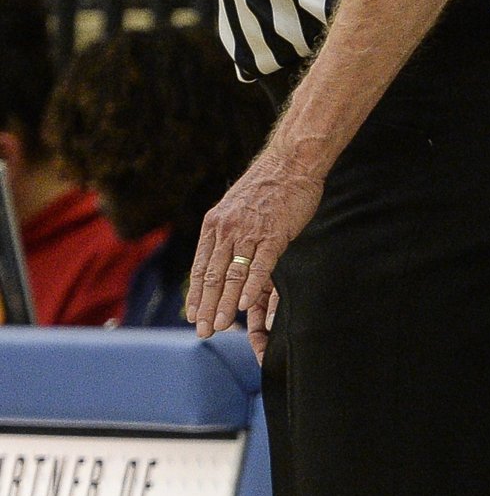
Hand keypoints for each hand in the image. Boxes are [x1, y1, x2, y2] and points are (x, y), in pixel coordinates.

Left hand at [187, 142, 327, 359]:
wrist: (290, 163)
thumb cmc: (267, 186)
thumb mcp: (236, 207)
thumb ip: (228, 231)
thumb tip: (222, 252)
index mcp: (214, 225)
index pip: (201, 267)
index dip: (196, 294)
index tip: (193, 316)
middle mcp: (227, 230)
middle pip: (213, 277)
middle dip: (206, 307)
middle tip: (203, 331)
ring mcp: (249, 233)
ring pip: (232, 275)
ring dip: (226, 304)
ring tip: (220, 326)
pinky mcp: (274, 235)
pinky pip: (260, 266)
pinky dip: (251, 287)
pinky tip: (246, 305)